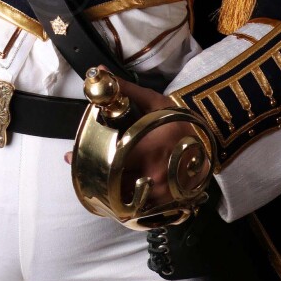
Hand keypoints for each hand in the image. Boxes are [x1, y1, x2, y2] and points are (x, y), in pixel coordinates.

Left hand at [64, 69, 209, 209]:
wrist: (210, 142)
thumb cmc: (178, 120)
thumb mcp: (154, 102)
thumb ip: (125, 89)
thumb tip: (100, 71)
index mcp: (149, 150)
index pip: (111, 161)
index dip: (89, 159)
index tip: (70, 155)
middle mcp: (156, 176)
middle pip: (114, 185)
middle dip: (96, 177)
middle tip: (83, 167)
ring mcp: (163, 195)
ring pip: (125, 200)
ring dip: (109, 190)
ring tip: (97, 178)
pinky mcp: (167, 205)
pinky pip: (139, 208)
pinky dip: (125, 200)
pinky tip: (117, 189)